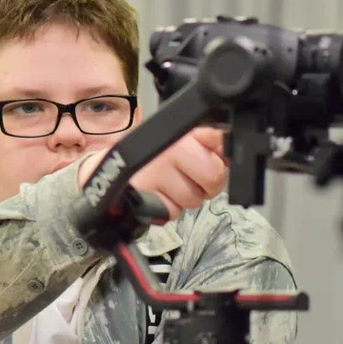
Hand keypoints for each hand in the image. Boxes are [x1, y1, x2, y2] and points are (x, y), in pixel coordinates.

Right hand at [78, 127, 227, 220]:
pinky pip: (174, 212)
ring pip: (195, 199)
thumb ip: (212, 143)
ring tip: (170, 185)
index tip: (207, 161)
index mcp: (182, 132)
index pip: (219, 145)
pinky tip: (159, 194)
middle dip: (207, 186)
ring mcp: (155, 170)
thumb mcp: (185, 142)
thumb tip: (229, 145)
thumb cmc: (157, 158)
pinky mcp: (145, 194)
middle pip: (214, 178)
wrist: (113, 168)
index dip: (218, 161)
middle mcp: (168, 147)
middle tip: (190, 179)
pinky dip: (169, 208)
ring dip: (186, 198)